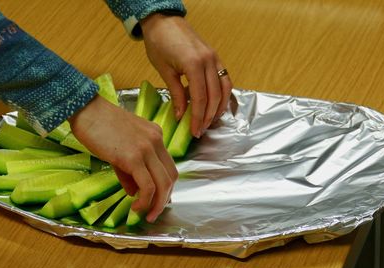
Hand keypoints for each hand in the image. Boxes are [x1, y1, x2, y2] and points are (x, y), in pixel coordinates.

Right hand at [69, 96, 177, 222]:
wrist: (85, 109)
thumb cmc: (97, 125)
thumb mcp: (120, 147)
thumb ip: (129, 170)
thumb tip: (134, 192)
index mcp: (155, 135)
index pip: (168, 166)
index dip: (166, 186)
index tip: (157, 200)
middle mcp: (156, 140)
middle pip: (171, 176)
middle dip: (164, 199)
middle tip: (153, 213)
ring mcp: (147, 148)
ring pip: (163, 183)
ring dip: (157, 204)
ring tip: (146, 215)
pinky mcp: (133, 157)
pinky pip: (148, 185)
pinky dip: (145, 200)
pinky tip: (135, 207)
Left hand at [140, 13, 232, 137]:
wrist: (163, 21)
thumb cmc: (159, 43)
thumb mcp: (165, 71)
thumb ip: (176, 94)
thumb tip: (180, 115)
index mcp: (194, 64)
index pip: (200, 98)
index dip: (198, 117)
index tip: (194, 131)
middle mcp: (209, 61)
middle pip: (215, 96)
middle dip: (209, 116)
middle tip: (201, 130)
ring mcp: (215, 58)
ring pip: (224, 89)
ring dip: (219, 107)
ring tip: (210, 120)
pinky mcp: (216, 57)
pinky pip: (224, 79)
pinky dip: (222, 94)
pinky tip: (215, 104)